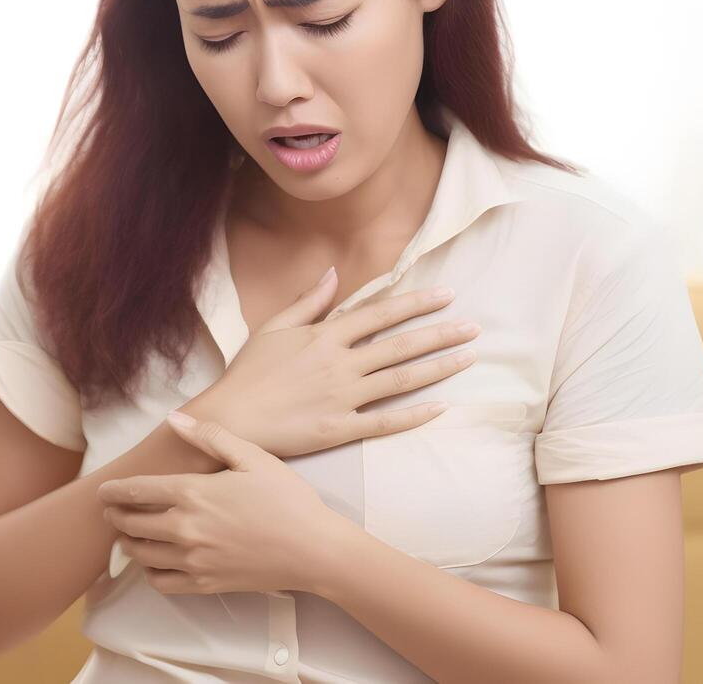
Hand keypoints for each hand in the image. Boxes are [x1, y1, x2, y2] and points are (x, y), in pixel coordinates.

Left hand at [98, 411, 351, 595]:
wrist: (312, 549)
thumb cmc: (287, 499)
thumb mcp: (252, 457)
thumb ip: (210, 437)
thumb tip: (174, 419)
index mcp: (193, 493)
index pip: (137, 491)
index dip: (114, 491)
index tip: (103, 491)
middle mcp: (185, 528)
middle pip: (132, 524)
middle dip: (116, 515)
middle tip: (112, 510)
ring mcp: (193, 559)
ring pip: (141, 554)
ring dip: (129, 543)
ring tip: (128, 535)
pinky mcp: (205, 583)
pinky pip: (162, 582)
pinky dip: (150, 572)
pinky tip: (155, 563)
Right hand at [188, 267, 481, 458]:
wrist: (228, 420)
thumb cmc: (247, 373)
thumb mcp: (272, 327)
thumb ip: (308, 301)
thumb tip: (334, 273)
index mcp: (325, 335)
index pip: (382, 313)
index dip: (417, 303)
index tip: (447, 296)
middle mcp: (341, 364)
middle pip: (401, 344)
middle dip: (441, 333)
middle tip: (474, 326)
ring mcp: (343, 398)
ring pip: (401, 379)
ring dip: (439, 367)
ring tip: (469, 357)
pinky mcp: (339, 429)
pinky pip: (385, 422)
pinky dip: (415, 415)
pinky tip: (442, 407)